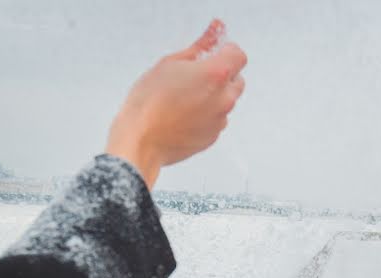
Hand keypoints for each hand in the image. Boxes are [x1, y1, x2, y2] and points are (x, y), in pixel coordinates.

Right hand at [105, 19, 246, 187]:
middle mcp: (224, 99)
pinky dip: (206, 115)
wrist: (141, 140)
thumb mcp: (170, 64)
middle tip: (196, 75)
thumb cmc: (149, 101)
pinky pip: (216, 120)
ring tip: (185, 98)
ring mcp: (220, 120)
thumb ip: (198, 48)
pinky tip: (183, 114)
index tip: (214, 53)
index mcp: (215, 75)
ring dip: (213, 96)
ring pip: (226, 101)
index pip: (238, 56)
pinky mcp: (213, 137)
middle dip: (222, 75)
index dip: (226, 52)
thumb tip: (213, 34)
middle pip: (236, 79)